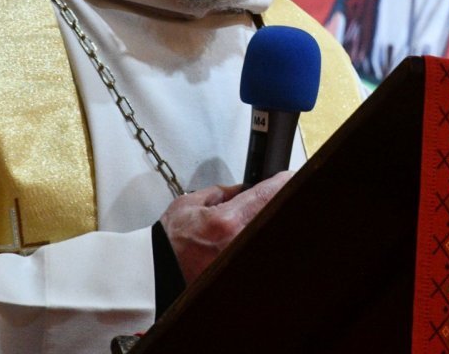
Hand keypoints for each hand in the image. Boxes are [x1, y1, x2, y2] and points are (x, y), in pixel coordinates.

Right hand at [159, 170, 292, 282]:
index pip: (265, 196)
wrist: (159, 271)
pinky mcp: (233, 267)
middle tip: (276, 192)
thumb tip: (244, 189)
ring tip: (248, 212)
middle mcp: (237, 241)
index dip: (281, 183)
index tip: (288, 177)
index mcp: (226, 221)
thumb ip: (222, 193)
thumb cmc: (171, 241)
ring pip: (263, 226)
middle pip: (271, 213)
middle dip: (275, 201)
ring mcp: (237, 256)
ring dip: (262, 216)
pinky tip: (245, 226)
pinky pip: (251, 240)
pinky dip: (251, 230)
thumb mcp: (191, 204)